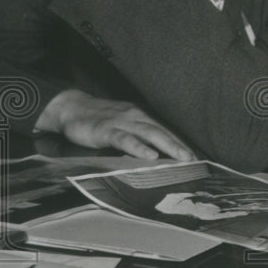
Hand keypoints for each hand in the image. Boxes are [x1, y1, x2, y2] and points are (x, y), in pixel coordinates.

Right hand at [35, 89, 195, 160]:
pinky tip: (150, 155)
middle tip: (195, 160)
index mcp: (141, 116)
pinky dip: (139, 147)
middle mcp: (136, 116)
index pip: (165, 131)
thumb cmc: (99, 119)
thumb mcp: (122, 125)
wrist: (71, 107)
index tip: (196, 158)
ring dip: (168, 146)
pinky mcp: (106, 130)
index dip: (181, 144)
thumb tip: (157, 153)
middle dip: (180, 146)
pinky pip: (125, 139)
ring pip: (149, 134)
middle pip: (162, 132)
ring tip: (182, 158)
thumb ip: (138, 136)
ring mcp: (121, 122)